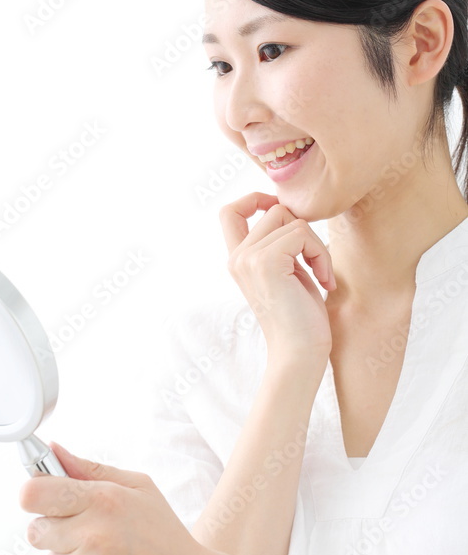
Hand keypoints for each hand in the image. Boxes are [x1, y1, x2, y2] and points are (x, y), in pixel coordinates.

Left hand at [19, 441, 209, 554]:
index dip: (33, 493)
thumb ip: (89, 469)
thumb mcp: (137, 487)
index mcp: (103, 500)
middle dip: (53, 528)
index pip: (34, 493)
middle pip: (35, 530)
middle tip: (84, 529)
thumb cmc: (164, 534)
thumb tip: (53, 449)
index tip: (41, 496)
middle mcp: (91, 536)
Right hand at [219, 192, 335, 374]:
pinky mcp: (266, 262)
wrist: (300, 355)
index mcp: (237, 260)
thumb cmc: (301, 319)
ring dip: (316, 246)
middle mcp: (237, 257)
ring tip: (322, 275)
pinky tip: (324, 281)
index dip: (255, 199)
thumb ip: (282, 244)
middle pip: (274, 210)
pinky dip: (321, 255)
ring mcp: (248, 259)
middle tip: (317, 264)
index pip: (229, 211)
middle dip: (304, 231)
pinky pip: (302, 234)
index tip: (285, 218)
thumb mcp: (288, 272)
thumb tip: (291, 209)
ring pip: (292, 220)